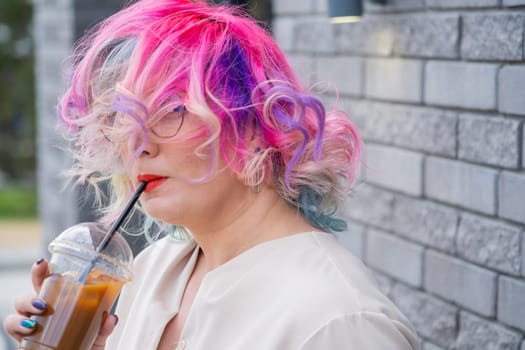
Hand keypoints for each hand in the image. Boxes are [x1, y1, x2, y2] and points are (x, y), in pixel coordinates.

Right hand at [2, 259, 117, 348]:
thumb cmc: (86, 344)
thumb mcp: (98, 334)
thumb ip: (104, 326)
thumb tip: (111, 318)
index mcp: (59, 302)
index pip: (47, 282)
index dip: (41, 270)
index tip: (43, 263)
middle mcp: (43, 312)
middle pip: (27, 295)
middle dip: (29, 296)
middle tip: (43, 304)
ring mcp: (33, 326)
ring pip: (16, 312)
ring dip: (23, 313)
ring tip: (36, 319)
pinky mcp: (26, 341)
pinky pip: (13, 330)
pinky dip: (17, 329)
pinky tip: (30, 330)